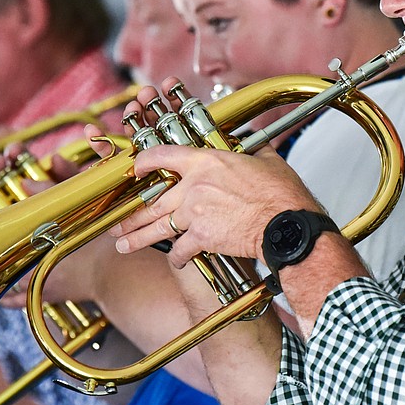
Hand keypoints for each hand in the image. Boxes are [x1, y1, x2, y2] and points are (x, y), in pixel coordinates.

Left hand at [107, 83, 321, 269]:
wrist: (286, 224)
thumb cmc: (280, 194)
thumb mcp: (265, 160)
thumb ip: (250, 150)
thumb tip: (250, 143)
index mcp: (205, 161)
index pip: (161, 155)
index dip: (142, 162)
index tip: (136, 170)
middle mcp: (193, 186)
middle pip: (152, 200)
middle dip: (132, 213)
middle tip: (119, 222)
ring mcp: (193, 213)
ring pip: (157, 227)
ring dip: (138, 237)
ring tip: (123, 245)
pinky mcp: (200, 238)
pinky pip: (179, 250)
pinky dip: (176, 258)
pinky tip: (175, 261)